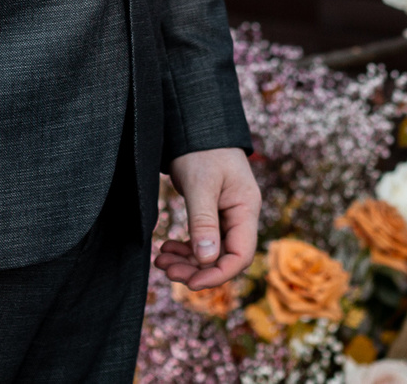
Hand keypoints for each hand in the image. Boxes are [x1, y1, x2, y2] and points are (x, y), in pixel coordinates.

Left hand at [155, 148, 257, 289]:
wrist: (195, 124)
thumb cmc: (201, 149)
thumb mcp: (201, 184)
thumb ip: (203, 221)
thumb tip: (207, 259)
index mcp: (246, 208)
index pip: (240, 254)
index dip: (218, 274)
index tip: (191, 283)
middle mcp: (240, 215)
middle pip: (224, 257)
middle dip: (196, 269)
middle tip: (166, 270)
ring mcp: (226, 214)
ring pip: (210, 251)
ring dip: (187, 260)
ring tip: (160, 260)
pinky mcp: (211, 212)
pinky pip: (201, 240)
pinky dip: (185, 248)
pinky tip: (166, 247)